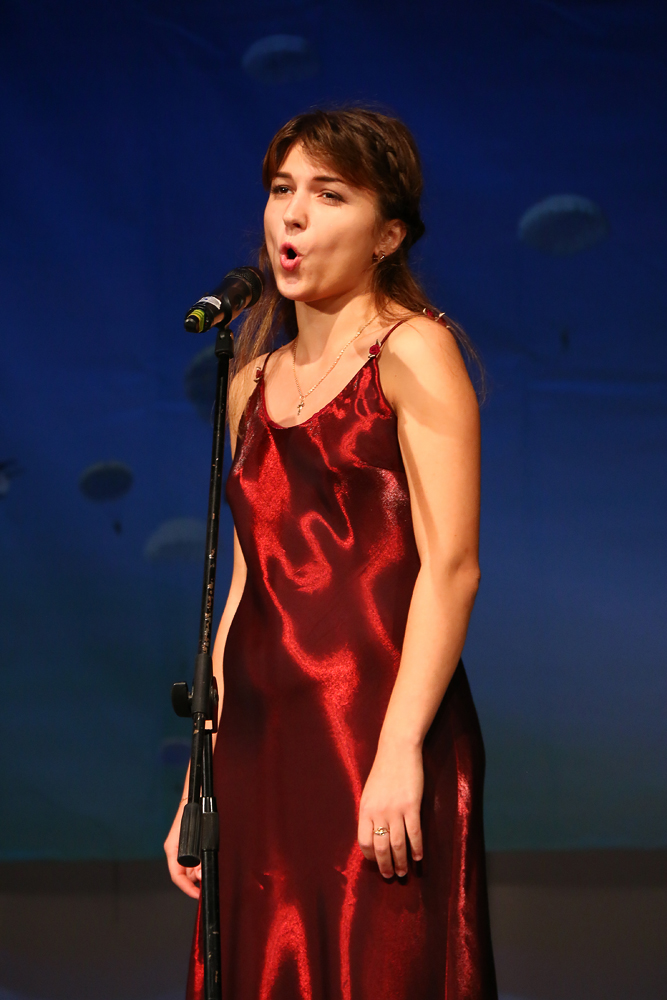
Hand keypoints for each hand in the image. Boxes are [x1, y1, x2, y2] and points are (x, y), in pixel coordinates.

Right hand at [164, 801, 201, 899]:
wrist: (198, 794)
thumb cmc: (195, 811)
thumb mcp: (194, 836)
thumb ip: (197, 856)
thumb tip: (200, 873)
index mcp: (173, 849)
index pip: (177, 876)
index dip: (187, 888)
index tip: (198, 894)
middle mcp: (176, 850)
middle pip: (185, 874)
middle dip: (197, 878)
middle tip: (208, 874)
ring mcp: (183, 847)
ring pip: (191, 868)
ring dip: (201, 870)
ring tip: (209, 863)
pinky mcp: (190, 844)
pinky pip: (196, 859)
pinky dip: (203, 862)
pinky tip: (209, 858)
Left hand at [357, 739, 423, 877]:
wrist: (398, 750)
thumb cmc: (383, 770)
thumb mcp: (370, 792)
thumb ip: (370, 813)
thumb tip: (373, 834)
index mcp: (365, 809)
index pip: (363, 841)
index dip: (370, 856)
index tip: (376, 862)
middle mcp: (378, 812)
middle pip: (381, 847)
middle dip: (385, 865)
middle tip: (390, 876)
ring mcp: (395, 810)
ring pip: (398, 844)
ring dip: (401, 861)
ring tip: (404, 872)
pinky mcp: (412, 806)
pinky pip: (414, 833)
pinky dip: (416, 848)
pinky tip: (419, 857)